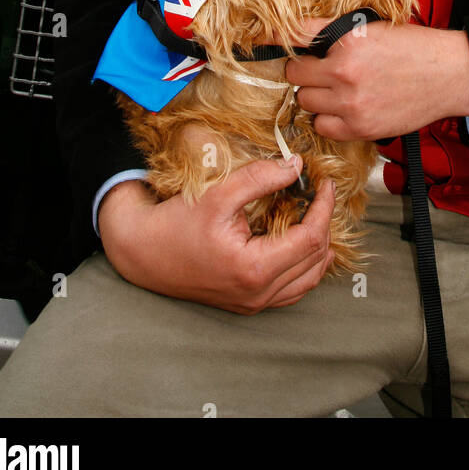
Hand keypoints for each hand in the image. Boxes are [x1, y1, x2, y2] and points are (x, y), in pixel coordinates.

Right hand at [98, 156, 334, 312]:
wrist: (143, 253)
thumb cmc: (175, 224)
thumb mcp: (218, 194)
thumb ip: (260, 178)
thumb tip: (296, 166)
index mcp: (254, 269)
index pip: (311, 238)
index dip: (324, 207)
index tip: (325, 183)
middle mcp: (258, 293)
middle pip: (315, 259)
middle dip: (324, 223)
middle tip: (320, 194)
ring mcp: (254, 303)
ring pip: (308, 279)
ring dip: (318, 247)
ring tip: (315, 215)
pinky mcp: (248, 303)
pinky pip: (292, 290)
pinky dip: (305, 266)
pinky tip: (302, 244)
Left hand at [284, 18, 468, 140]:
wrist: (447, 75)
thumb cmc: (412, 47)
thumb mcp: (371, 28)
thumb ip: (335, 31)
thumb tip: (301, 35)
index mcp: (347, 42)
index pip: (296, 35)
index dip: (275, 35)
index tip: (257, 37)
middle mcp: (344, 73)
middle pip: (296, 76)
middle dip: (305, 72)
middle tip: (323, 69)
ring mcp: (351, 104)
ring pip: (306, 102)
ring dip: (316, 96)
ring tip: (337, 89)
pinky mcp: (361, 128)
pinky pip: (323, 127)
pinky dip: (329, 119)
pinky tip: (346, 108)